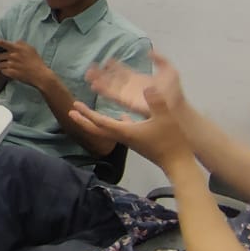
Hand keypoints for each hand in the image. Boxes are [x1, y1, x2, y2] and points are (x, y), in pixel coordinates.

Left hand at [0, 40, 51, 86]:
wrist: (40, 75)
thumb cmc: (36, 61)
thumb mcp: (30, 48)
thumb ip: (21, 44)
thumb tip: (14, 42)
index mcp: (17, 48)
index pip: (1, 43)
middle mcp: (12, 56)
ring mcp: (11, 65)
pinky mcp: (11, 73)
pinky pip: (1, 71)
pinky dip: (0, 71)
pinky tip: (1, 70)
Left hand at [71, 86, 195, 175]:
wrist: (178, 164)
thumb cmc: (171, 141)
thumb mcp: (165, 118)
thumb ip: (156, 102)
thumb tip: (148, 86)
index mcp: (125, 131)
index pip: (101, 122)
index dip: (87, 113)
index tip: (74, 106)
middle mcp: (124, 137)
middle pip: (98, 130)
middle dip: (84, 121)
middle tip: (71, 112)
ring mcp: (131, 140)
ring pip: (109, 130)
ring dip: (97, 122)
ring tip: (90, 114)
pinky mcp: (138, 142)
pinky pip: (123, 131)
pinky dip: (118, 123)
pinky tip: (122, 116)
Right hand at [87, 51, 183, 117]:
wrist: (176, 105)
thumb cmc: (173, 91)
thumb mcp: (169, 70)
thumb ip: (160, 59)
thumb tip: (150, 50)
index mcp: (137, 79)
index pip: (122, 71)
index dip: (114, 66)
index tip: (106, 60)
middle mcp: (129, 86)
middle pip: (112, 78)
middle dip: (101, 73)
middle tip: (90, 67)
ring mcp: (127, 94)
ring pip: (109, 86)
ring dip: (99, 80)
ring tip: (88, 75)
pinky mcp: (126, 101)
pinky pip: (112, 95)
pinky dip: (103, 89)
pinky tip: (95, 85)